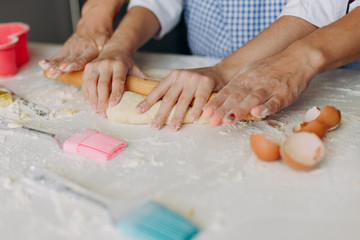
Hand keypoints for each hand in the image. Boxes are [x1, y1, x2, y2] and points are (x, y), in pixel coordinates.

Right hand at [38, 3, 115, 77]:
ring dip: (53, 63)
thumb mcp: (108, 46)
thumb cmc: (103, 38)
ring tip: (45, 68)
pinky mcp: (67, 47)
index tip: (66, 67)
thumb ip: (107, 58)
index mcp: (92, 49)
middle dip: (61, 66)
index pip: (82, 58)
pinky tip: (42, 64)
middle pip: (69, 59)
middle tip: (55, 72)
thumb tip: (112, 73)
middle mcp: (80, 48)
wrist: (95, 23)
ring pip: (62, 57)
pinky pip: (58, 54)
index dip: (74, 64)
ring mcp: (72, 47)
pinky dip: (50, 59)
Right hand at [82, 48, 146, 116]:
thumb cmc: (127, 64)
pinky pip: (85, 83)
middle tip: (104, 113)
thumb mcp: (137, 70)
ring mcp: (95, 65)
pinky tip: (90, 104)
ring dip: (93, 99)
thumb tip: (163, 87)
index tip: (114, 105)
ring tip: (97, 111)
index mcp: (120, 65)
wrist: (115, 50)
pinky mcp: (88, 68)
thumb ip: (147, 80)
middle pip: (103, 84)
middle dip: (102, 100)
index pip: (117, 81)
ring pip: (91, 84)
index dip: (115, 93)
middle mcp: (106, 64)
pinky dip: (87, 94)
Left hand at [136, 67, 227, 130]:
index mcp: (174, 76)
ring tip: (173, 128)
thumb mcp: (183, 82)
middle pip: (169, 98)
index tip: (138, 111)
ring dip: (177, 116)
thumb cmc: (199, 81)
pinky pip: (200, 99)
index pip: (158, 90)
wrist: (220, 72)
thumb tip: (158, 105)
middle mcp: (182, 76)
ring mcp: (194, 79)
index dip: (148, 101)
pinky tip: (192, 118)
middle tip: (154, 126)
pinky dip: (196, 109)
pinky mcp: (207, 83)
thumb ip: (173, 90)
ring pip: (183, 101)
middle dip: (161, 114)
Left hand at [202, 52, 317, 126]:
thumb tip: (222, 99)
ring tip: (228, 119)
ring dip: (239, 110)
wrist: (298, 58)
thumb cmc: (273, 68)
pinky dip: (265, 108)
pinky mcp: (284, 94)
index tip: (205, 113)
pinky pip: (274, 102)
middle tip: (211, 122)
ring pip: (252, 99)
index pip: (227, 92)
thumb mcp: (251, 72)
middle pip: (236, 97)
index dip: (216, 103)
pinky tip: (256, 114)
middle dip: (222, 110)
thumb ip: (238, 85)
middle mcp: (254, 82)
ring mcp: (269, 88)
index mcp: (245, 78)